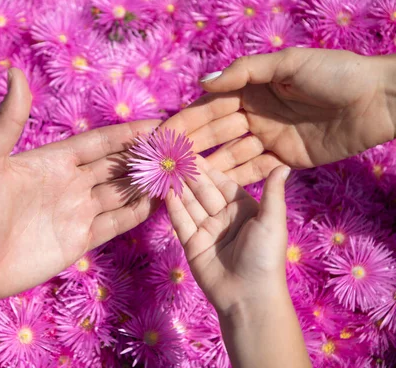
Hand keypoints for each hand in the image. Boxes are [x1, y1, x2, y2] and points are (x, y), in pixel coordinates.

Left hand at [0, 69, 158, 304]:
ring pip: (121, 193)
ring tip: (178, 174)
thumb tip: (14, 72)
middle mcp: (70, 183)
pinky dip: (137, 213)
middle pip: (116, 166)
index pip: (100, 142)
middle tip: (179, 148)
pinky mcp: (79, 241)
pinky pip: (115, 223)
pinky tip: (158, 204)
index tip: (159, 124)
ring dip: (147, 183)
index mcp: (53, 161)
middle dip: (145, 157)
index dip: (129, 133)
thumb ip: (8, 120)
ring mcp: (76, 213)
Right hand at [165, 48, 395, 184]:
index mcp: (252, 89)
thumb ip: (244, 73)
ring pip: (232, 155)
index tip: (161, 136)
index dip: (185, 122)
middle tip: (164, 164)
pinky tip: (214, 190)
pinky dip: (235, 179)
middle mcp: (256, 114)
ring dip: (208, 167)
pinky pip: (256, 171)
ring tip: (182, 182)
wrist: (378, 101)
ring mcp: (270, 139)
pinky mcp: (286, 160)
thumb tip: (202, 83)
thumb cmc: (334, 74)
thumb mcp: (287, 64)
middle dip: (191, 147)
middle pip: (216, 134)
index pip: (210, 108)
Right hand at [165, 158, 309, 366]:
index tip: (192, 151)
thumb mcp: (271, 221)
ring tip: (164, 169)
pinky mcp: (192, 245)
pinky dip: (173, 208)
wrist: (249, 296)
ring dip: (178, 187)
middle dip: (189, 175)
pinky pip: (182, 223)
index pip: (222, 183)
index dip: (208, 168)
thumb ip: (272, 192)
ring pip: (190, 204)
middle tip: (172, 155)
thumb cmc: (265, 256)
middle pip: (202, 191)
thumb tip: (283, 166)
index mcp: (244, 209)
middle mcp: (223, 217)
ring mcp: (207, 231)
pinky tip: (164, 192)